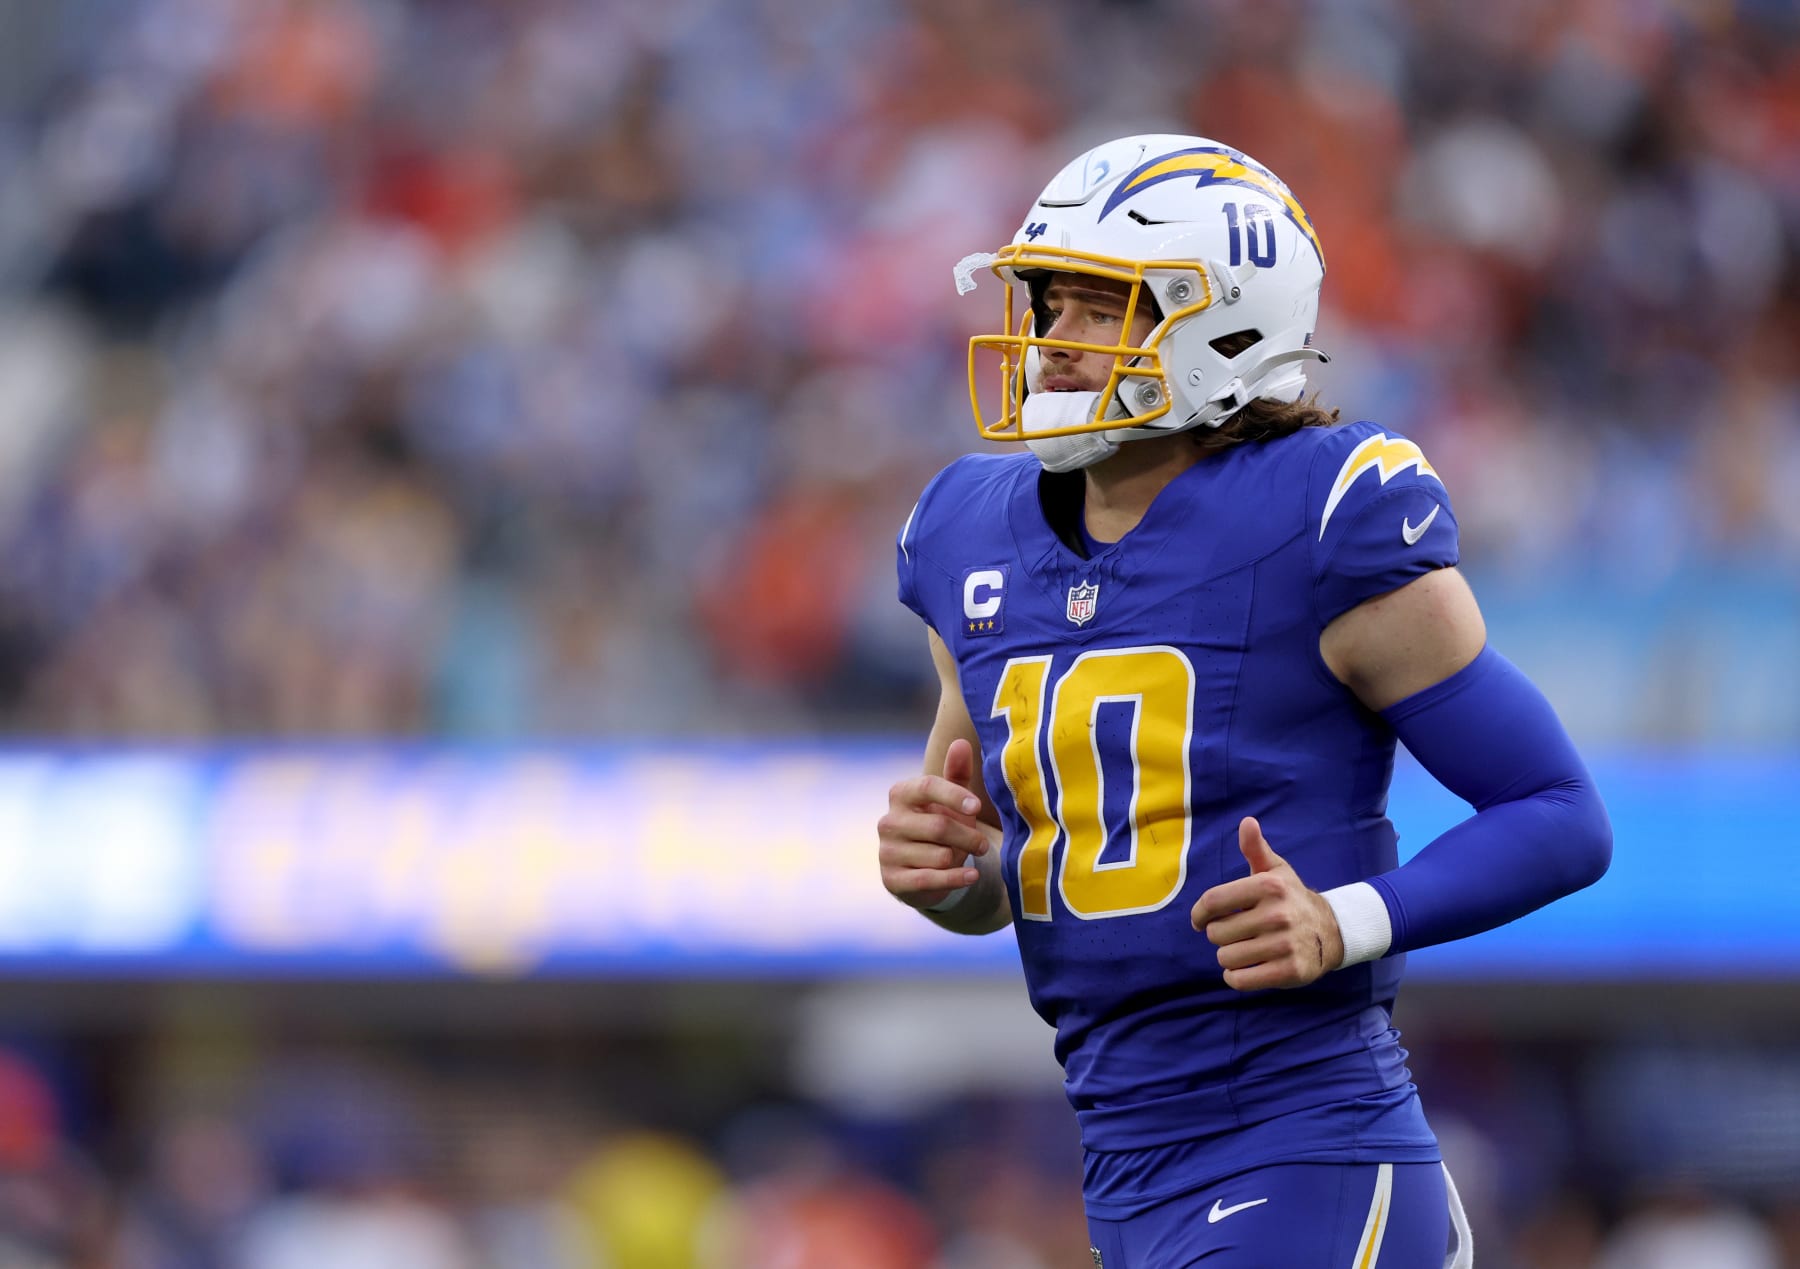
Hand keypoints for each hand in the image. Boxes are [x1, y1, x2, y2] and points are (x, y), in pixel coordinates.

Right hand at [878, 738, 997, 909]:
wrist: (918, 868)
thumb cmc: (938, 825)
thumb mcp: (950, 801)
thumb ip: (956, 773)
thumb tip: (961, 743)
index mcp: (900, 794)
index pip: (928, 786)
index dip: (955, 795)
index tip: (978, 806)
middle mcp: (889, 821)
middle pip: (939, 826)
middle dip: (969, 837)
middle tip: (983, 845)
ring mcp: (887, 852)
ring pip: (939, 855)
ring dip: (960, 858)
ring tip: (965, 857)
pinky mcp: (892, 880)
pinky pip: (930, 880)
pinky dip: (956, 879)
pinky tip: (971, 876)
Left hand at [1191, 817, 1343, 990]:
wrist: (1331, 931)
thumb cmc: (1291, 898)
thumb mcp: (1276, 871)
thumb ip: (1256, 848)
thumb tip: (1247, 822)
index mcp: (1268, 887)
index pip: (1213, 901)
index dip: (1199, 913)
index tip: (1200, 920)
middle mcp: (1277, 915)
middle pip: (1216, 933)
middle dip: (1220, 935)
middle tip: (1237, 933)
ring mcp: (1284, 945)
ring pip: (1226, 958)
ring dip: (1229, 957)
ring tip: (1245, 949)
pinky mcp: (1289, 971)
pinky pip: (1240, 980)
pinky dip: (1236, 977)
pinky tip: (1246, 969)